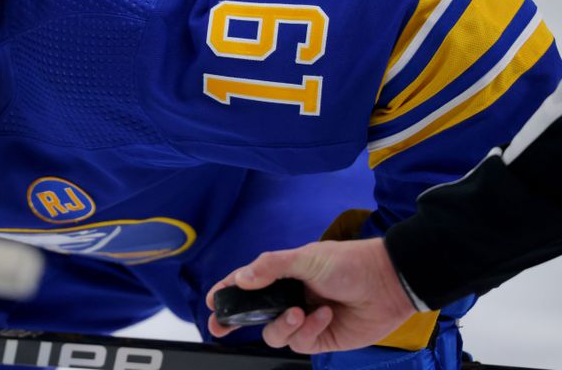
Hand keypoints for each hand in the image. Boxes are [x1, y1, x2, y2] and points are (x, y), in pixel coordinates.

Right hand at [206, 238, 416, 353]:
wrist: (388, 283)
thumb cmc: (348, 262)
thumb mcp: (306, 258)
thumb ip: (271, 266)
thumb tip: (241, 278)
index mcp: (284, 275)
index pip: (248, 284)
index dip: (228, 291)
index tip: (211, 301)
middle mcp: (290, 298)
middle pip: (254, 315)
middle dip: (235, 321)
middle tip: (220, 326)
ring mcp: (304, 320)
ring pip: (275, 333)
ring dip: (284, 325)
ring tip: (300, 312)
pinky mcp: (321, 339)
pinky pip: (300, 342)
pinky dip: (310, 330)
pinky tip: (325, 315)